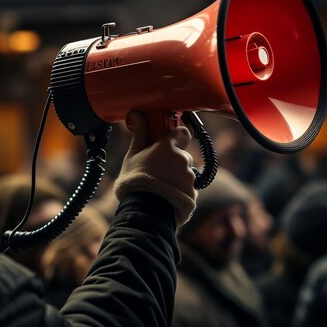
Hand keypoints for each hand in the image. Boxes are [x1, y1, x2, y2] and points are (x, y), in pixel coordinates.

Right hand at [114, 111, 196, 225]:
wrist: (145, 211)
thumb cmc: (135, 181)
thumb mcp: (132, 156)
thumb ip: (139, 134)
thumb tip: (136, 114)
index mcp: (169, 147)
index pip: (182, 132)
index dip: (175, 136)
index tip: (166, 141)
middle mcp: (183, 159)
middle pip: (182, 154)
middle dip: (172, 159)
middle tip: (156, 168)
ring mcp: (190, 176)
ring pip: (185, 171)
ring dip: (176, 175)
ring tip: (159, 185)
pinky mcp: (193, 192)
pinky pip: (188, 186)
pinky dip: (180, 189)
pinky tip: (166, 195)